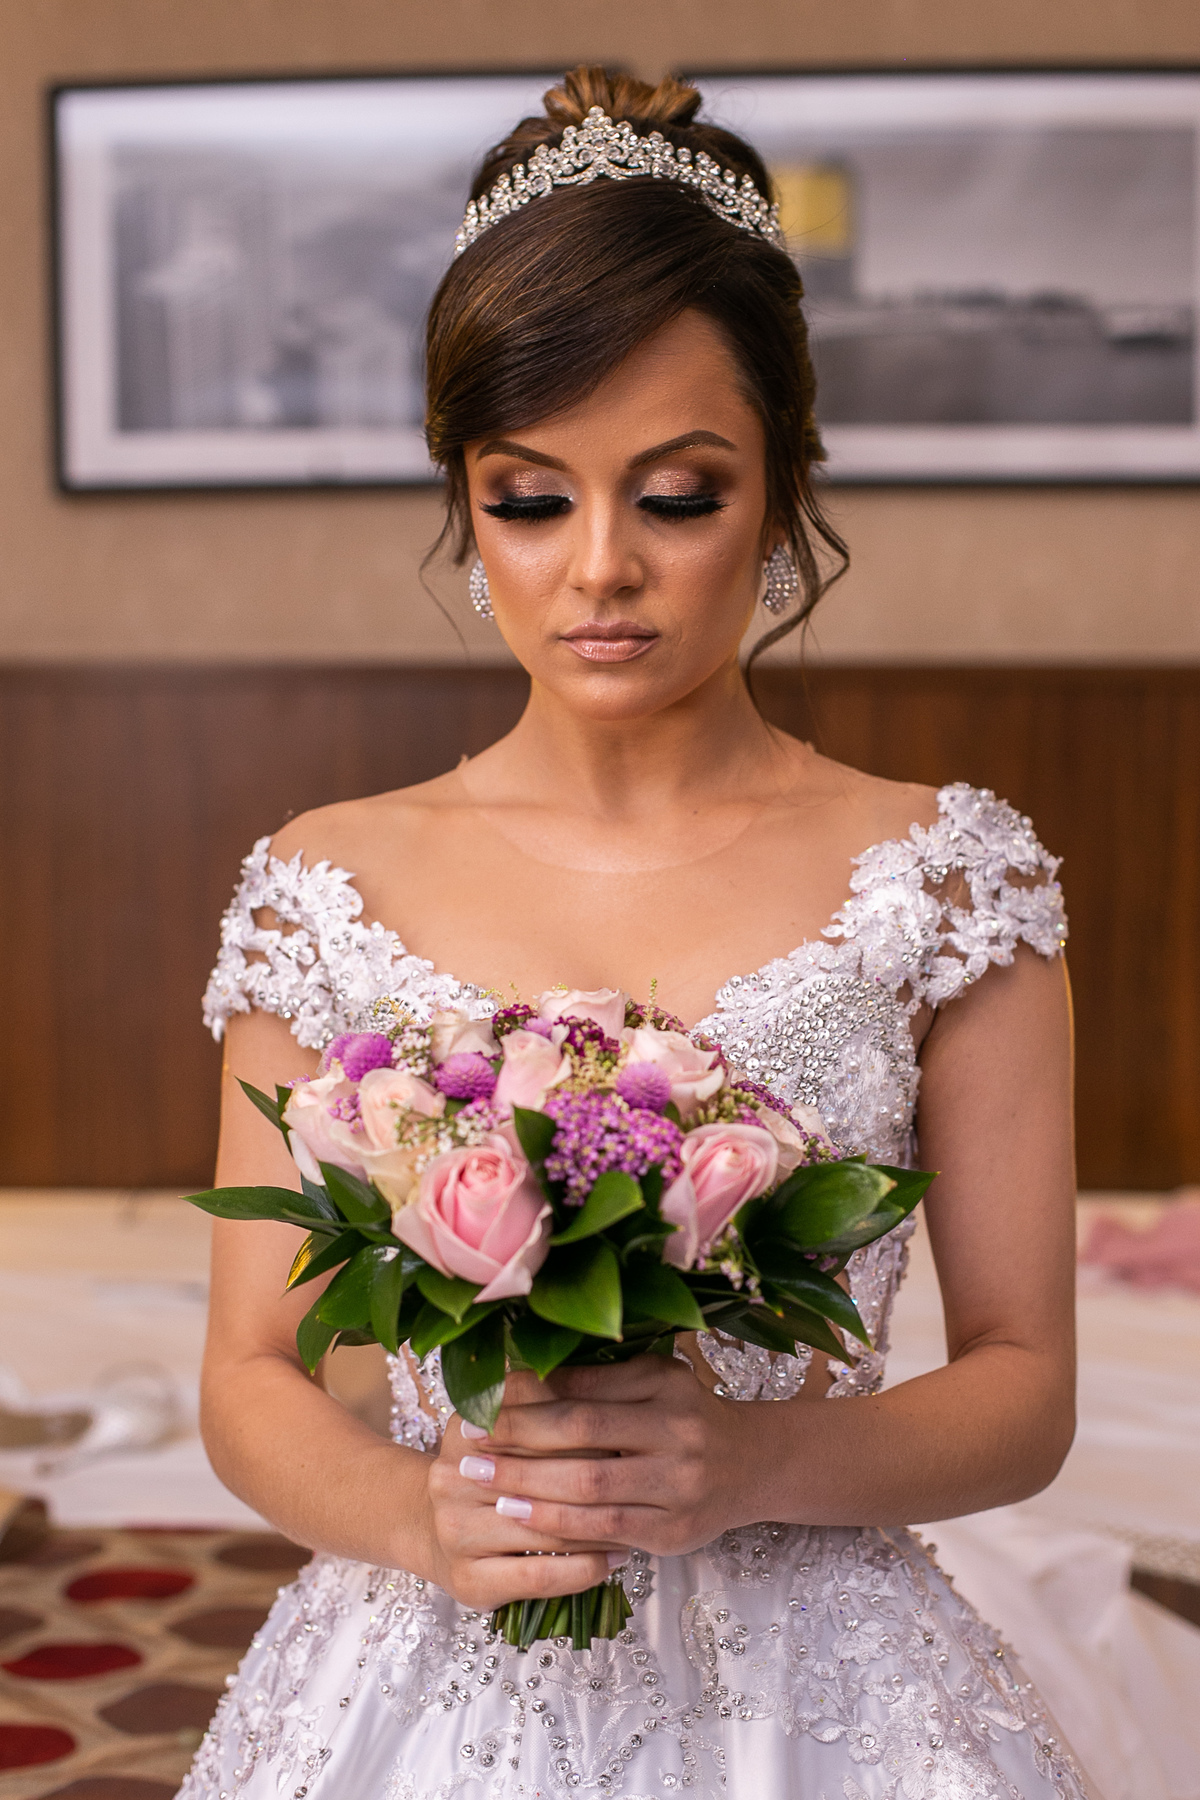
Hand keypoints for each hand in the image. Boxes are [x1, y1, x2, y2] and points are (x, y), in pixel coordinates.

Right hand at [423, 1411, 621, 1612]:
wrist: (425, 1524)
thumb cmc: (488, 1471)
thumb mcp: (506, 1427)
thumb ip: (546, 1406)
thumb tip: (612, 1396)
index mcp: (465, 1429)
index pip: (536, 1422)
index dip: (588, 1428)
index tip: (630, 1432)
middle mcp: (451, 1479)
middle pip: (542, 1476)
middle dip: (598, 1476)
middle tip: (645, 1475)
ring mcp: (456, 1532)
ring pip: (545, 1529)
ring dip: (599, 1527)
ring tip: (638, 1518)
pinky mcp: (469, 1581)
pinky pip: (539, 1577)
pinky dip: (584, 1570)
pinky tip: (613, 1559)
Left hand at [453, 1356, 766, 1558]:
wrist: (753, 1465)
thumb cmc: (687, 1415)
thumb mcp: (653, 1381)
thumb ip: (598, 1380)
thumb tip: (522, 1379)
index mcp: (666, 1386)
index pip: (584, 1389)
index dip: (528, 1396)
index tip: (482, 1399)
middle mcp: (677, 1432)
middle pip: (582, 1434)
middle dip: (518, 1438)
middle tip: (468, 1441)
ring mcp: (679, 1486)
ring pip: (590, 1486)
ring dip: (529, 1484)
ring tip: (483, 1479)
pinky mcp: (674, 1532)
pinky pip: (606, 1529)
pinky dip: (559, 1523)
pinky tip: (521, 1515)